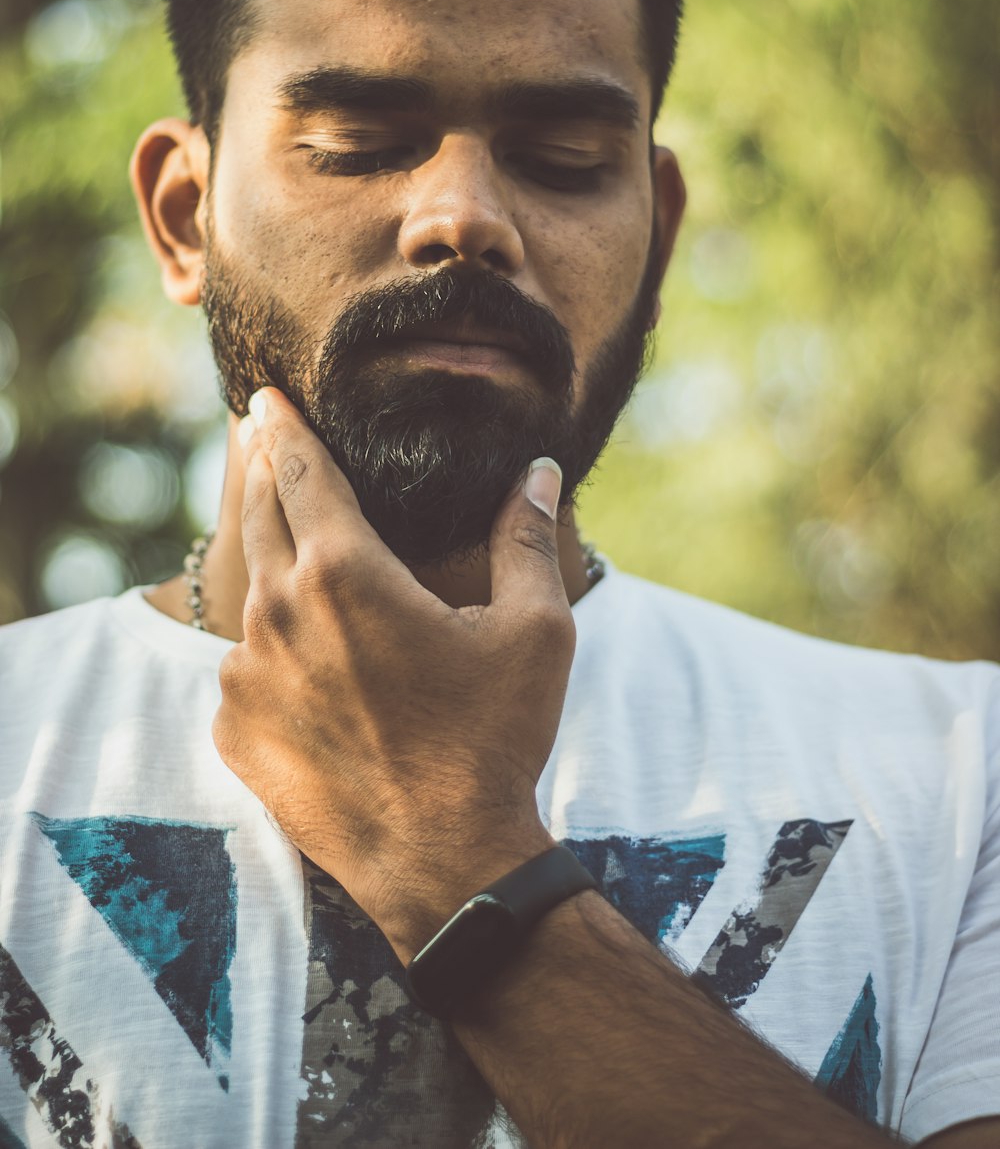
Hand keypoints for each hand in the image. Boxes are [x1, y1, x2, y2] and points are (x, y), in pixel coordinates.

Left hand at [212, 387, 575, 959]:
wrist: (445, 866)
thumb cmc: (494, 740)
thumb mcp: (534, 630)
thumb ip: (527, 538)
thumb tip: (536, 469)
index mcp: (345, 573)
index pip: (298, 473)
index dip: (282, 428)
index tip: (263, 399)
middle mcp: (277, 614)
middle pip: (258, 519)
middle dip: (261, 473)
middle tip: (258, 437)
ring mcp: (245, 677)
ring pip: (253, 598)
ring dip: (275, 572)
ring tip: (304, 566)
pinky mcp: (233, 731)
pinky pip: (245, 667)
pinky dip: (270, 650)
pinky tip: (311, 667)